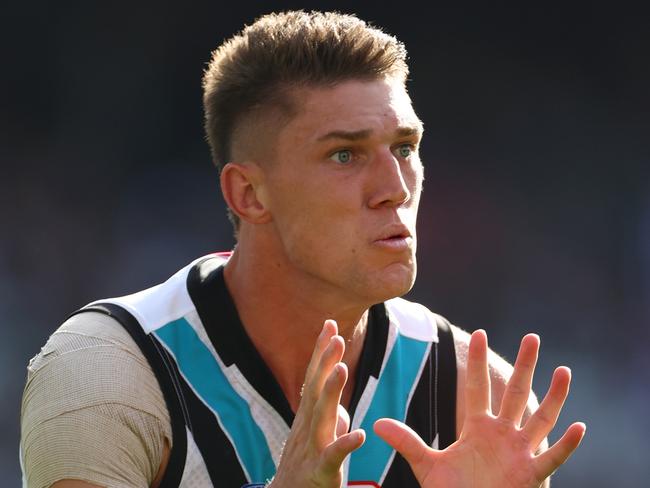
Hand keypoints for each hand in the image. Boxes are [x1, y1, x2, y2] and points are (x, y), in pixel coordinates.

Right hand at [270, 320, 365, 487]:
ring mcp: (312, 449)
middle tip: (336, 336)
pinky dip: (344, 445)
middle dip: (326, 362)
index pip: (314, 378)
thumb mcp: (318, 439)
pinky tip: (359, 434)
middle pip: (316, 390)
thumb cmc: (305, 469)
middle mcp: (307, 427)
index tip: (330, 324)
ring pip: (322, 417)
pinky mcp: (320, 473)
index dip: (322, 352)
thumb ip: (330, 419)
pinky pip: (332, 458)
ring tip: (343, 369)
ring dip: (331, 392)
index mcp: (308, 417)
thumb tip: (343, 408)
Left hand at [374, 330, 585, 487]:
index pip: (478, 387)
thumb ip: (407, 442)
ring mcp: (518, 453)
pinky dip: (566, 445)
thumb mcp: (427, 466)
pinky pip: (551, 458)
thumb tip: (376, 423)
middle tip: (532, 337)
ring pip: (540, 420)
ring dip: (553, 396)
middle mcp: (502, 434)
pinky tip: (580, 427)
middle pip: (515, 394)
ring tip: (563, 371)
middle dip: (524, 366)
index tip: (479, 332)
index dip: (479, 362)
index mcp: (477, 428)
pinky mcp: (529, 475)